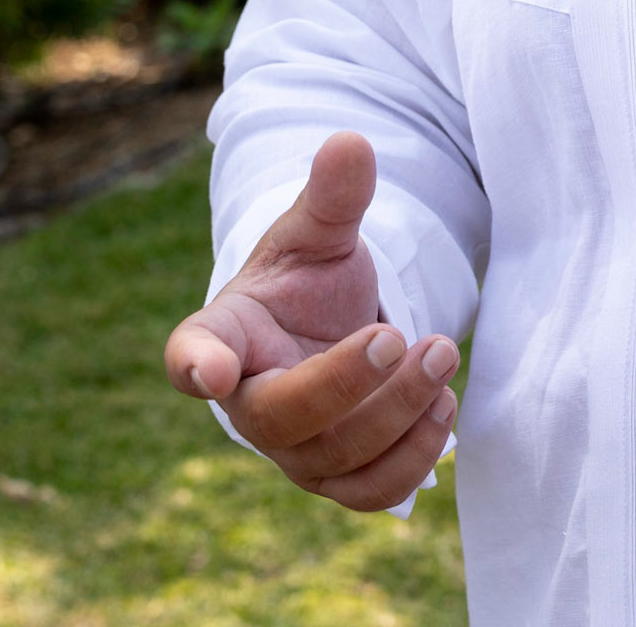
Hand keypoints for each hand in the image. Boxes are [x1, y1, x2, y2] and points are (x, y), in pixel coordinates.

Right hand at [164, 130, 459, 511]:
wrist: (330, 327)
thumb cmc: (309, 277)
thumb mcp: (319, 230)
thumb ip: (333, 195)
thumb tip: (350, 142)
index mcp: (224, 335)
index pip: (193, 354)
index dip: (195, 365)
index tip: (208, 370)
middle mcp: (249, 402)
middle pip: (282, 417)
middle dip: (347, 383)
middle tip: (400, 334)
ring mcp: (293, 449)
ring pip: (337, 459)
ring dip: (398, 416)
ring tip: (442, 354)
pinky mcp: (337, 475)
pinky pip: (368, 493)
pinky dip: (411, 459)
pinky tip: (442, 407)